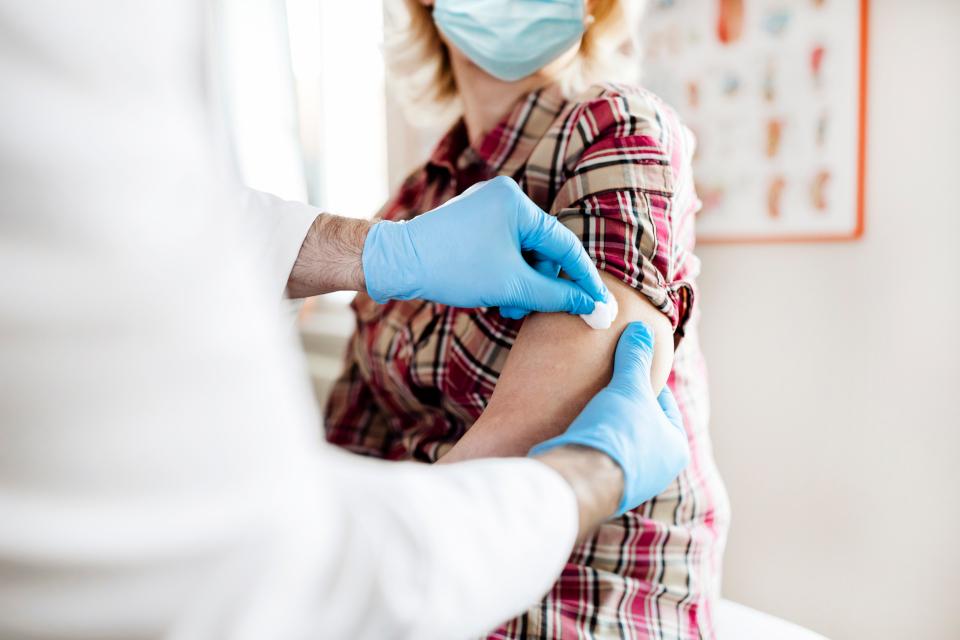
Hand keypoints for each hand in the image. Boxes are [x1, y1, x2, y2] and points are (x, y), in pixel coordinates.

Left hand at [361, 176, 606, 313]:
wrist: (396, 262)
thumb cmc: (452, 268)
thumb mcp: (511, 286)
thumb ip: (557, 296)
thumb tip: (595, 308)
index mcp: (517, 203)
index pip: (565, 245)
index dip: (584, 279)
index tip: (600, 305)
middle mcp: (504, 197)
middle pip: (542, 250)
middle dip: (537, 284)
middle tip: (522, 310)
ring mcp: (486, 207)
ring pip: (522, 253)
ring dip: (519, 283)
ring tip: (503, 305)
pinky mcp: (472, 221)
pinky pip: (503, 248)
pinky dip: (504, 273)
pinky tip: (492, 293)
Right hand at [530, 321, 689, 516]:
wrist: (581, 478)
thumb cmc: (617, 433)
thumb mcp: (629, 387)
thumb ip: (636, 358)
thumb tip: (643, 330)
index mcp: (676, 447)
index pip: (664, 402)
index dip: (643, 380)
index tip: (625, 367)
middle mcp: (658, 470)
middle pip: (640, 422)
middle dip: (623, 403)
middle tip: (605, 381)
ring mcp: (630, 482)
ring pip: (619, 440)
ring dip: (606, 423)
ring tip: (588, 401)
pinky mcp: (602, 488)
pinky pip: (599, 455)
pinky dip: (592, 440)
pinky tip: (577, 425)